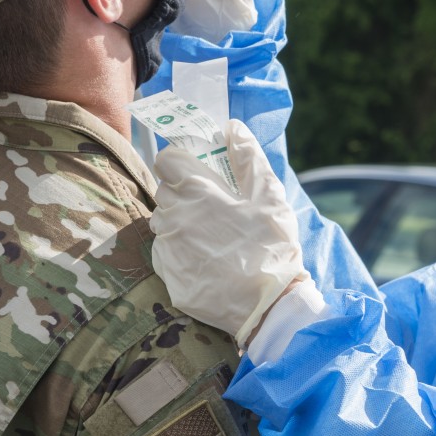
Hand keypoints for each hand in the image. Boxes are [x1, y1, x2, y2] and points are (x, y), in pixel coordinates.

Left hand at [150, 119, 305, 347]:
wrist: (267, 308)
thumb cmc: (271, 248)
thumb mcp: (270, 196)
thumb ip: (248, 157)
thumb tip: (232, 127)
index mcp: (196, 192)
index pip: (166, 159)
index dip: (182, 161)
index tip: (200, 170)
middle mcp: (173, 217)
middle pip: (164, 189)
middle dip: (184, 190)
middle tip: (215, 205)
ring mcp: (167, 248)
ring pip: (163, 221)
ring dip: (180, 220)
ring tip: (213, 234)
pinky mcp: (167, 276)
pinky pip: (166, 251)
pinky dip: (181, 250)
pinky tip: (207, 259)